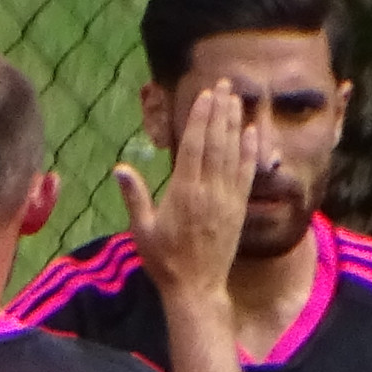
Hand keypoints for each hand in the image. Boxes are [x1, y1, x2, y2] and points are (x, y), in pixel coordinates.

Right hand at [121, 81, 249, 309]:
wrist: (196, 286)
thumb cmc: (163, 260)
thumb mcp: (142, 230)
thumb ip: (135, 197)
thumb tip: (120, 169)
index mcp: (183, 193)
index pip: (195, 146)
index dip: (201, 119)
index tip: (205, 96)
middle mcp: (209, 190)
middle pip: (217, 142)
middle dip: (220, 112)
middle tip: (224, 85)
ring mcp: (227, 197)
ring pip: (233, 152)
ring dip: (235, 123)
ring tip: (237, 99)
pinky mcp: (238, 206)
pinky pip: (246, 172)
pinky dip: (250, 150)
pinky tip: (252, 132)